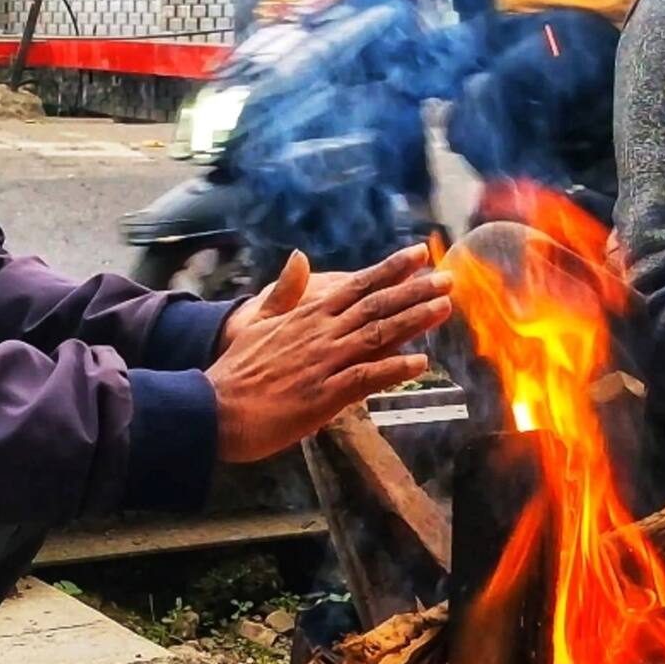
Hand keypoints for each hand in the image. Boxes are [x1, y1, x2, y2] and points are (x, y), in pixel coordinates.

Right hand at [207, 244, 452, 462]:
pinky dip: (394, 368)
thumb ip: (284, 291)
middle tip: (447, 278)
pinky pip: (366, 377)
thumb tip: (299, 257)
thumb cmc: (237, 369)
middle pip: (376, 306)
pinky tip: (420, 362)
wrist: (216, 408)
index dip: (391, 270)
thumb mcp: (258, 321)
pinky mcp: (325, 395)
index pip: (358, 286)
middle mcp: (321, 333)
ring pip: (378, 335)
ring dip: (413, 321)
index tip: (419, 255)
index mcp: (308, 315)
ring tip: (444, 308)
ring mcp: (325, 362)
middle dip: (415, 291)